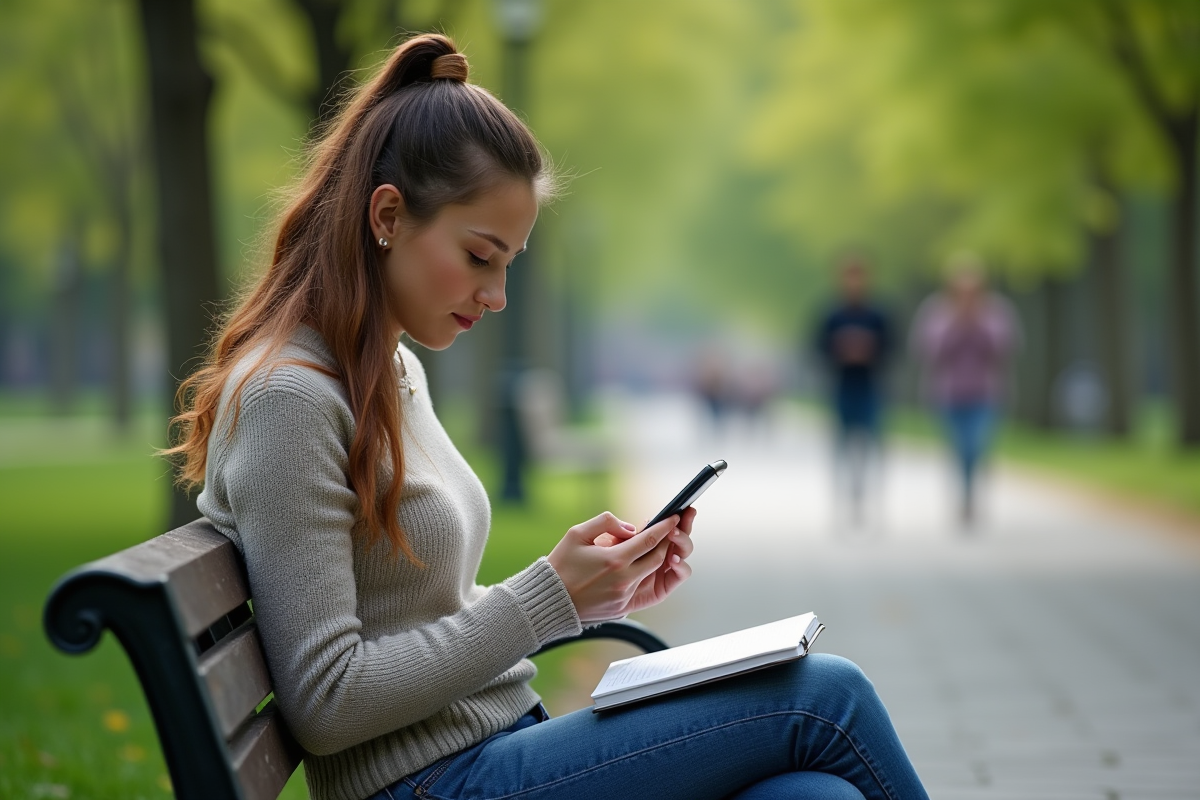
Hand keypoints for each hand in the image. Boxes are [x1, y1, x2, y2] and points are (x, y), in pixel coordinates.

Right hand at [547, 509, 694, 621]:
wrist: (549, 600)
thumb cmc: (560, 566)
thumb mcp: (576, 534)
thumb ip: (605, 522)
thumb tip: (630, 527)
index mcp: (614, 560)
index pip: (649, 540)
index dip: (664, 527)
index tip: (674, 517)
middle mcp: (624, 580)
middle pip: (658, 558)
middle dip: (667, 541)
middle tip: (669, 529)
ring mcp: (624, 596)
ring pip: (651, 573)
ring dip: (657, 557)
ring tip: (655, 544)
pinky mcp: (622, 607)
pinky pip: (641, 587)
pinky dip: (644, 573)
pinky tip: (640, 562)